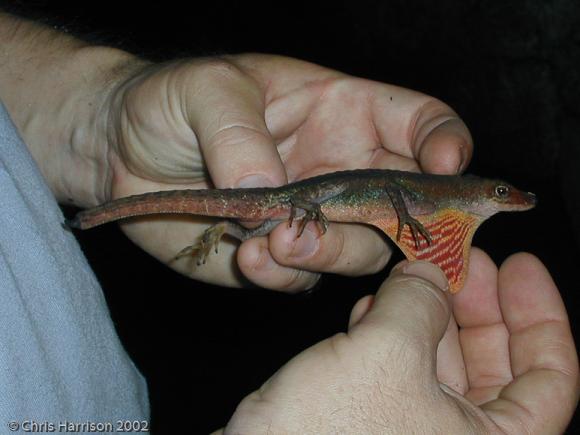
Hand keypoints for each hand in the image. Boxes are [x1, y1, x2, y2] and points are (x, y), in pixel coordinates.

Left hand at [102, 54, 472, 288]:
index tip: (445, 165)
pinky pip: (302, 278)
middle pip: (405, 202)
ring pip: (359, 251)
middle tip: (362, 227)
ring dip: (329, 253)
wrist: (121, 150)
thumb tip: (269, 188)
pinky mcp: (278, 254)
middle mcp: (340, 169)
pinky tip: (248, 255)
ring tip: (276, 241)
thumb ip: (238, 131)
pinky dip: (282, 274)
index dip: (446, 142)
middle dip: (400, 222)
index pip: (419, 123)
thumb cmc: (171, 102)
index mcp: (341, 112)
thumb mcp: (204, 90)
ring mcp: (314, 217)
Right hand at [216, 250, 578, 433]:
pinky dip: (391, 333)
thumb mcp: (387, 352)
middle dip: (474, 303)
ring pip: (439, 363)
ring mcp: (415, 431)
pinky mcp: (375, 421)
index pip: (550, 377)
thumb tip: (428, 274)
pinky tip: (370, 306)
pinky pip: (399, 369)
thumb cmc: (331, 428)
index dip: (539, 314)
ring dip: (425, 312)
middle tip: (458, 256)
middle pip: (493, 364)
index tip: (518, 264)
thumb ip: (419, 301)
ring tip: (409, 272)